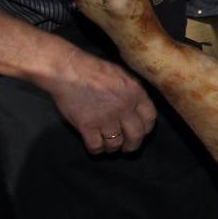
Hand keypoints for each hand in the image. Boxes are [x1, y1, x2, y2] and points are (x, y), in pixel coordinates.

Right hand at [38, 48, 156, 153]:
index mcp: (136, 93)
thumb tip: (136, 105)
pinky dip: (96, 150)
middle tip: (128, 147)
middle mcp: (124, 108)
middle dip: (133, 145)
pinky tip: (95, 147)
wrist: (67, 70)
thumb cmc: (92, 68)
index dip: (147, 128)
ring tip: (109, 146)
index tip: (142, 132)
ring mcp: (106, 118)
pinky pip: (96, 146)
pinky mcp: (87, 126)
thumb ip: (131, 91)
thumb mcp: (122, 74)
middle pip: (136, 135)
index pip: (150, 118)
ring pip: (115, 143)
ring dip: (113, 147)